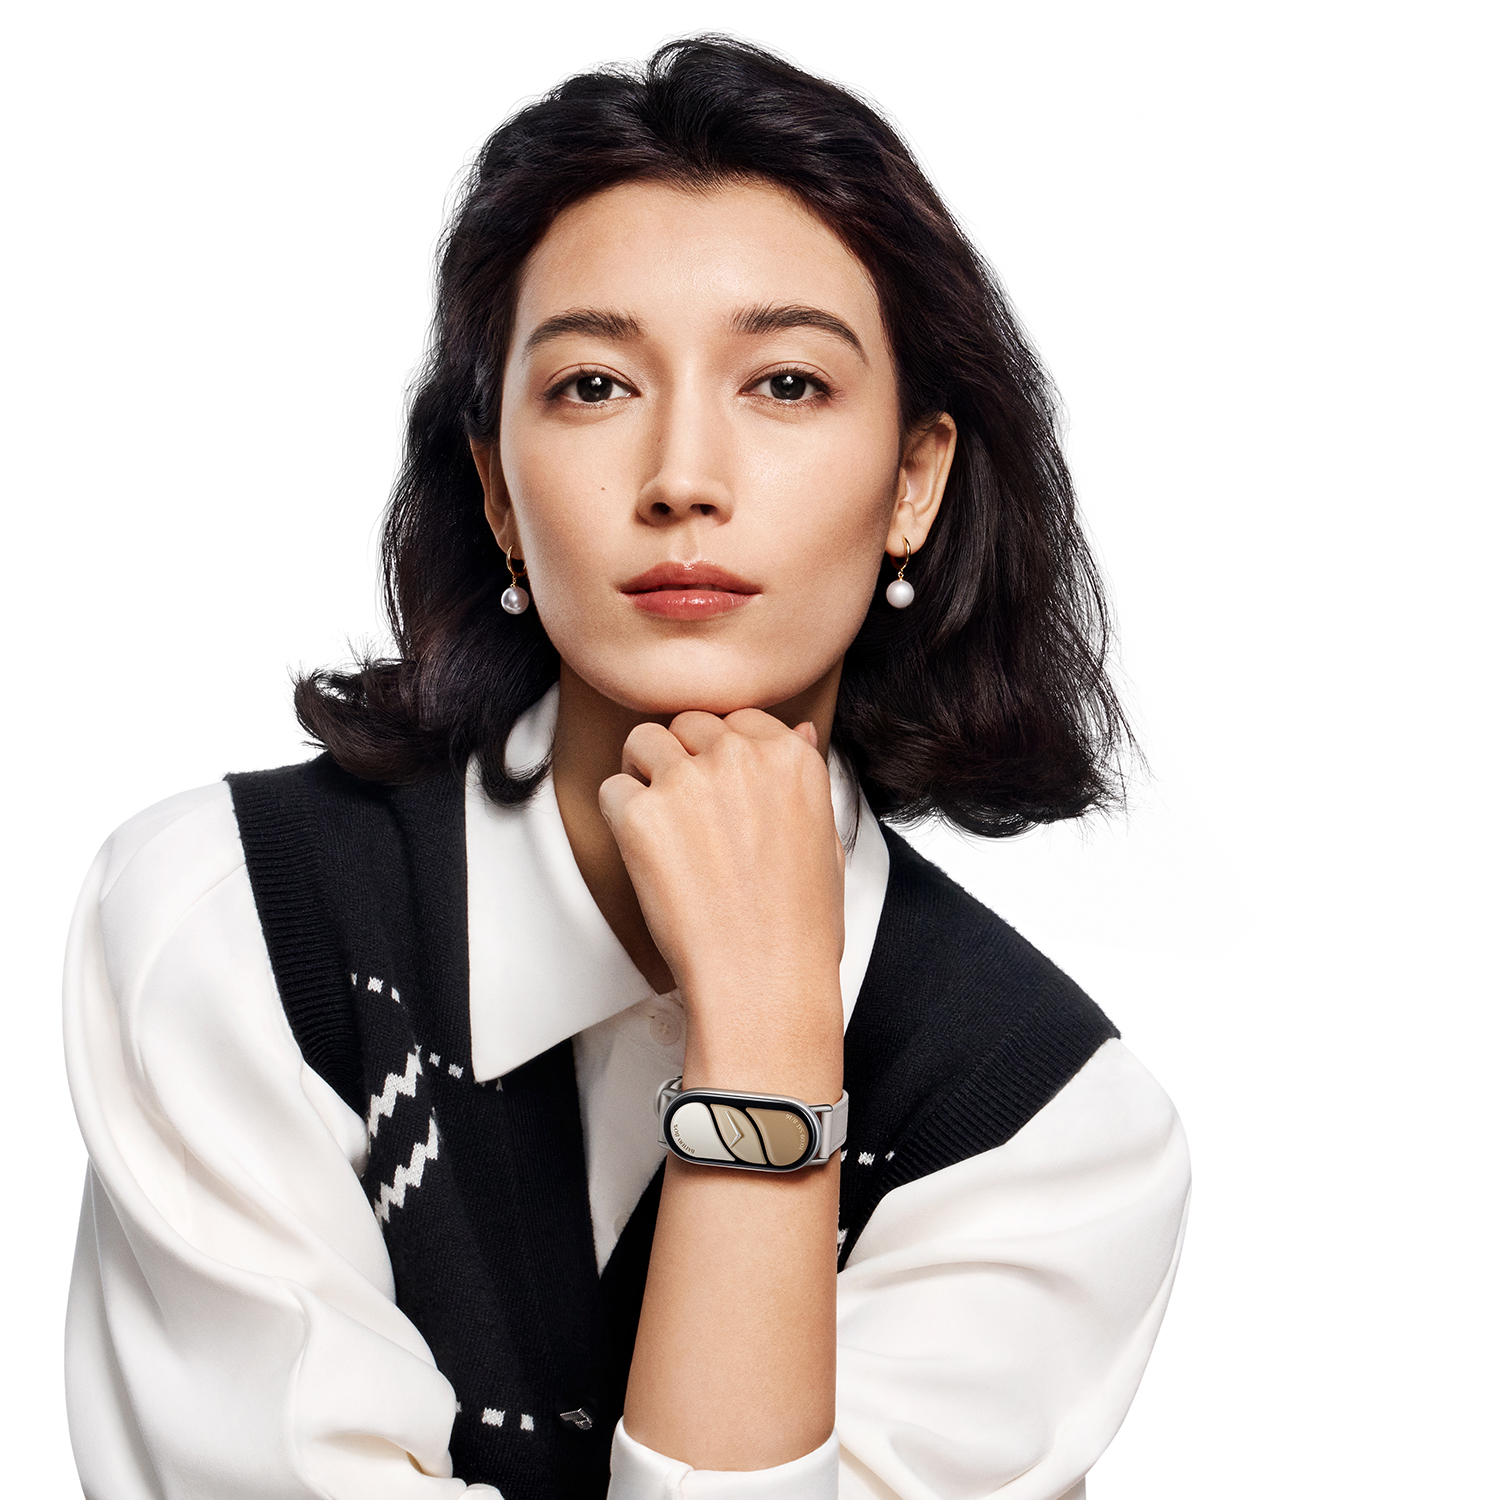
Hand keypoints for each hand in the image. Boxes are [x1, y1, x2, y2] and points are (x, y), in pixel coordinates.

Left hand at [598, 710, 844, 1094]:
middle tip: (683, 811)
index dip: (722, 753)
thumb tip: (798, 730)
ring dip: (644, 774)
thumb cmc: (800, 928)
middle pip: (689, 724)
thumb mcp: (826, 841)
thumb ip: (804, 777)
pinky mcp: (642, 814)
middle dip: (682, 758)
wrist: (763, 983)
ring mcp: (688, 781)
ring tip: (656, 825)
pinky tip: (644, 855)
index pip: (740, 718)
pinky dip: (619, 818)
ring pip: (643, 741)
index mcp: (791, 759)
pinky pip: (611, 789)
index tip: (720, 790)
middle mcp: (740, 757)